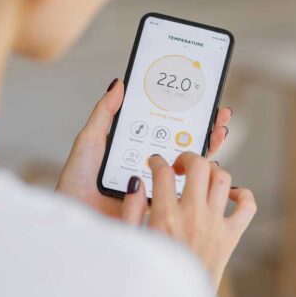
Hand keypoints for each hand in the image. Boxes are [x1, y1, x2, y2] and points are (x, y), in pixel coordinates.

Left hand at [55, 78, 233, 216]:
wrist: (77, 212)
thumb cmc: (78, 180)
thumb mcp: (91, 140)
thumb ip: (105, 113)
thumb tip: (119, 84)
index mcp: (136, 148)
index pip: (166, 128)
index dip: (184, 115)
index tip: (199, 100)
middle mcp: (150, 166)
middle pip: (184, 144)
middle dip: (204, 128)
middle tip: (218, 114)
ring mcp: (158, 184)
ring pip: (190, 166)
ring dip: (208, 148)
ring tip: (218, 132)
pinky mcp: (161, 203)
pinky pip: (185, 190)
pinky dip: (201, 178)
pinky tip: (210, 163)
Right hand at [118, 152, 255, 285]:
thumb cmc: (148, 276)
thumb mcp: (130, 241)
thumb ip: (131, 209)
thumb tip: (137, 183)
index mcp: (165, 216)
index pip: (163, 172)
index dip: (157, 161)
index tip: (155, 163)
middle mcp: (193, 216)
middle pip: (198, 166)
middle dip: (187, 158)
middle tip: (179, 167)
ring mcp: (215, 224)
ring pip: (223, 178)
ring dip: (211, 172)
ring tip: (201, 179)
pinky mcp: (231, 237)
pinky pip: (247, 206)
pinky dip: (242, 196)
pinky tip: (228, 197)